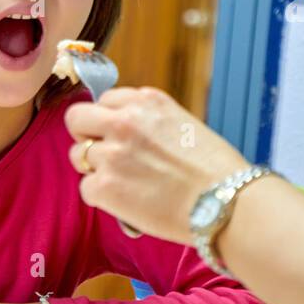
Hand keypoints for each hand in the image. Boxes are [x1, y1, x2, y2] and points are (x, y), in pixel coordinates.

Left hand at [64, 87, 249, 243]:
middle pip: (77, 118)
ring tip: (125, 184)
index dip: (109, 120)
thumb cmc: (216, 171)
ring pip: (78, 155)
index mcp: (146, 101)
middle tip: (104, 155)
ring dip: (95, 169)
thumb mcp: (183, 125)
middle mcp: (124, 120)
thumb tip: (126, 136)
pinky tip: (129, 202)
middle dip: (87, 136)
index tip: (119, 136)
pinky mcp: (104, 186)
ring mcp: (111, 153)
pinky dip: (104, 198)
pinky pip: (87, 188)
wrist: (226, 202)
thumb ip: (150, 123)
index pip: (105, 100)